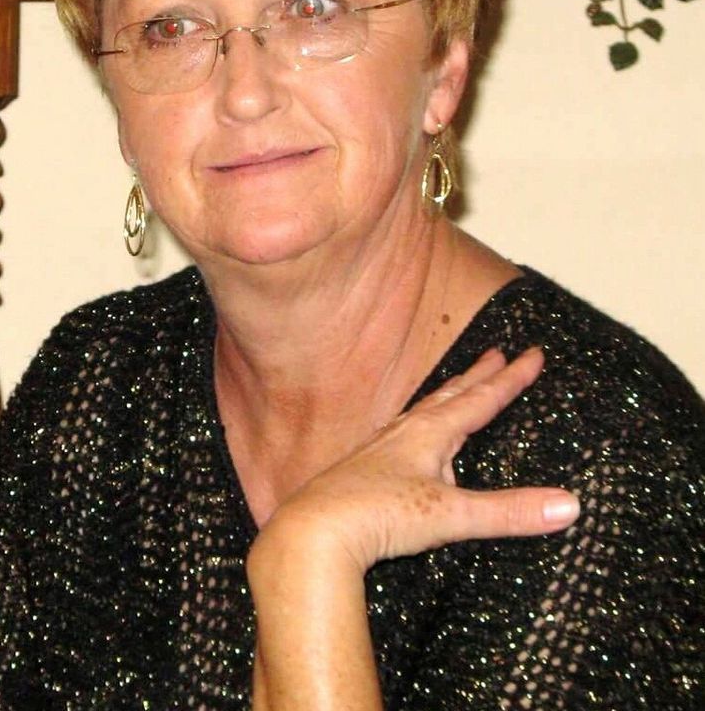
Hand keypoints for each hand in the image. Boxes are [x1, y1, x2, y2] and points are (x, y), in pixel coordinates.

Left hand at [254, 347, 579, 574]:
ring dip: (449, 396)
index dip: (510, 378)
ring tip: (461, 386)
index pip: (480, 399)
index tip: (534, 353)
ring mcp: (382, 448)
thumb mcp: (451, 515)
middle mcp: (406, 431)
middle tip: (499, 352)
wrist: (314, 531)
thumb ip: (509, 512)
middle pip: (451, 395)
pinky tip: (414, 439)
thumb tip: (570, 505)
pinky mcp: (366, 469)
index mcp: (430, 433)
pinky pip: (403, 433)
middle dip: (479, 375)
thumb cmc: (378, 515)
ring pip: (425, 411)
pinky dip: (421, 425)